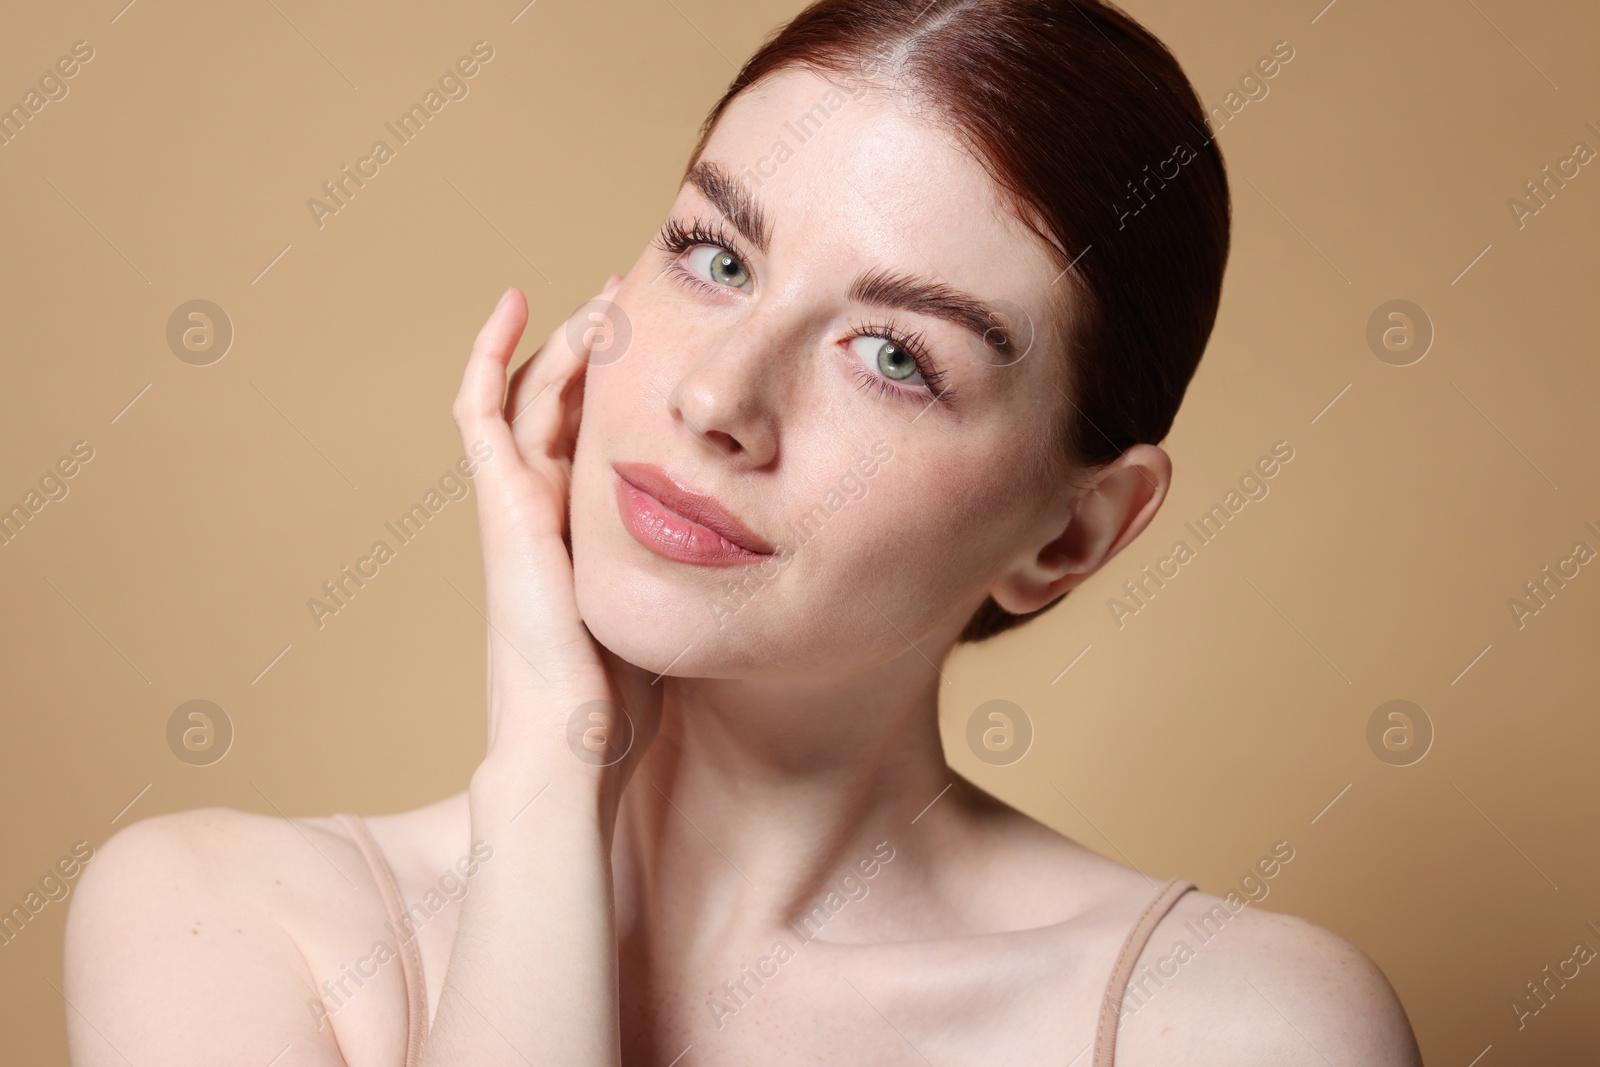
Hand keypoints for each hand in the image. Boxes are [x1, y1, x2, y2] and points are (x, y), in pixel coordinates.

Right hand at [452, 280, 661, 822]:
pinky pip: (479, 409)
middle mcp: (543, 508)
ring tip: (603, 294)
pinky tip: (515, 304)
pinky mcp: (497, 500)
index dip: (624, 388)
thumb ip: (696, 563)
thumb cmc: (627, 692)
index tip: (667, 344)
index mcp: (581, 530)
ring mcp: (514, 502)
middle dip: (597, 348)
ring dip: (562, 338)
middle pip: (562, 405)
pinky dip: (486, 353)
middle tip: (635, 297)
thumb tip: (762, 538)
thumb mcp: (674, 602)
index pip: (596, 437)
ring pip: (527, 394)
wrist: (577, 734)